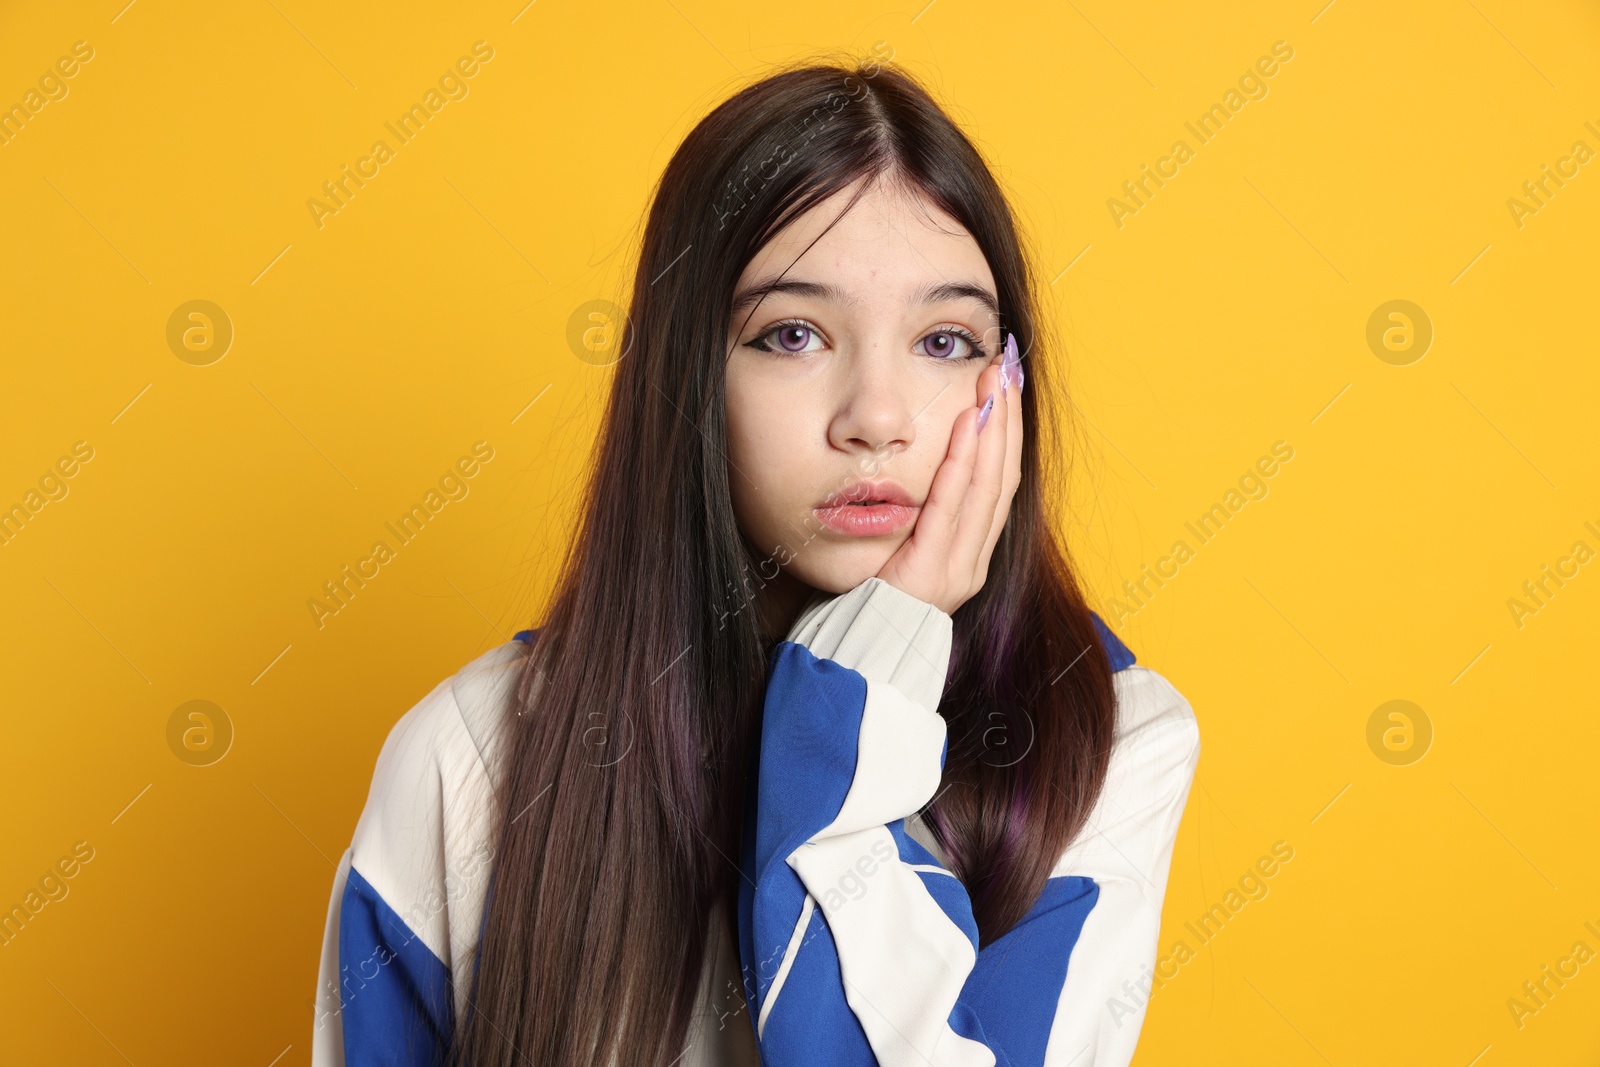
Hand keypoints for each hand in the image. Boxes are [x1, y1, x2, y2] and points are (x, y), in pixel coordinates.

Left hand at [876, 335, 1023, 614]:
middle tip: (1006, 368)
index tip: (1007, 385)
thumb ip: (926, 514)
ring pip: (986, 488)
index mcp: (972, 554)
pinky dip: (959, 466)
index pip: (1000, 481)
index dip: (1008, 431)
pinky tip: (965, 428)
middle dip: (1006, 418)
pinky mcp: (932, 575)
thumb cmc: (874, 598)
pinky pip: (949, 510)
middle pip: (1002, 477)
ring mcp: (959, 570)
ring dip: (991, 430)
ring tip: (991, 385)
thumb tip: (933, 462)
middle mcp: (974, 561)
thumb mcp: (906, 548)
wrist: (858, 655)